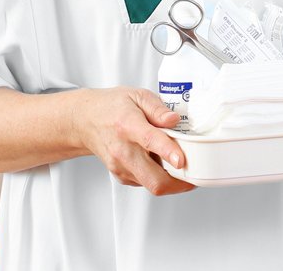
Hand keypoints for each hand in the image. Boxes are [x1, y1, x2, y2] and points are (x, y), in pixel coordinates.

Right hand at [74, 87, 194, 194]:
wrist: (86, 121)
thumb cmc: (113, 107)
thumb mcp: (138, 96)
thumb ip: (158, 108)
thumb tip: (174, 120)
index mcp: (128, 126)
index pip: (150, 141)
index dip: (168, 152)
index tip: (181, 160)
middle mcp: (123, 151)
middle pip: (153, 179)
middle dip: (179, 182)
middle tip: (197, 173)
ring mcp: (121, 167)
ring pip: (152, 186)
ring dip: (172, 181)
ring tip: (182, 166)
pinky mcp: (121, 176)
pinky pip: (146, 183)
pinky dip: (160, 177)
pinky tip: (163, 163)